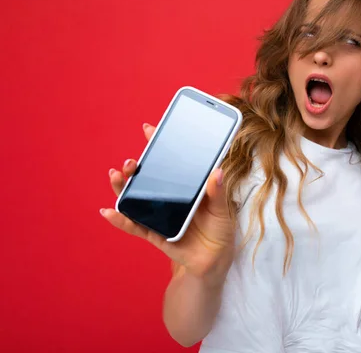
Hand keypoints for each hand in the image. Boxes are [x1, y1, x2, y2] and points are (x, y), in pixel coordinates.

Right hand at [100, 123, 234, 278]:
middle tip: (132, 162)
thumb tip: (216, 172)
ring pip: (135, 198)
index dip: (157, 145)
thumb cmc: (219, 231)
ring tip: (116, 176)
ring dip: (122, 187)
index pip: (168, 162)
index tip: (149, 129)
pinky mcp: (154, 233)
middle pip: (146, 178)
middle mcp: (168, 198)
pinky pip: (134, 226)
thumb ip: (217, 193)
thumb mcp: (222, 210)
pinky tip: (109, 212)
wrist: (214, 260)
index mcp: (184, 187)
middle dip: (135, 167)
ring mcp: (158, 214)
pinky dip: (121, 220)